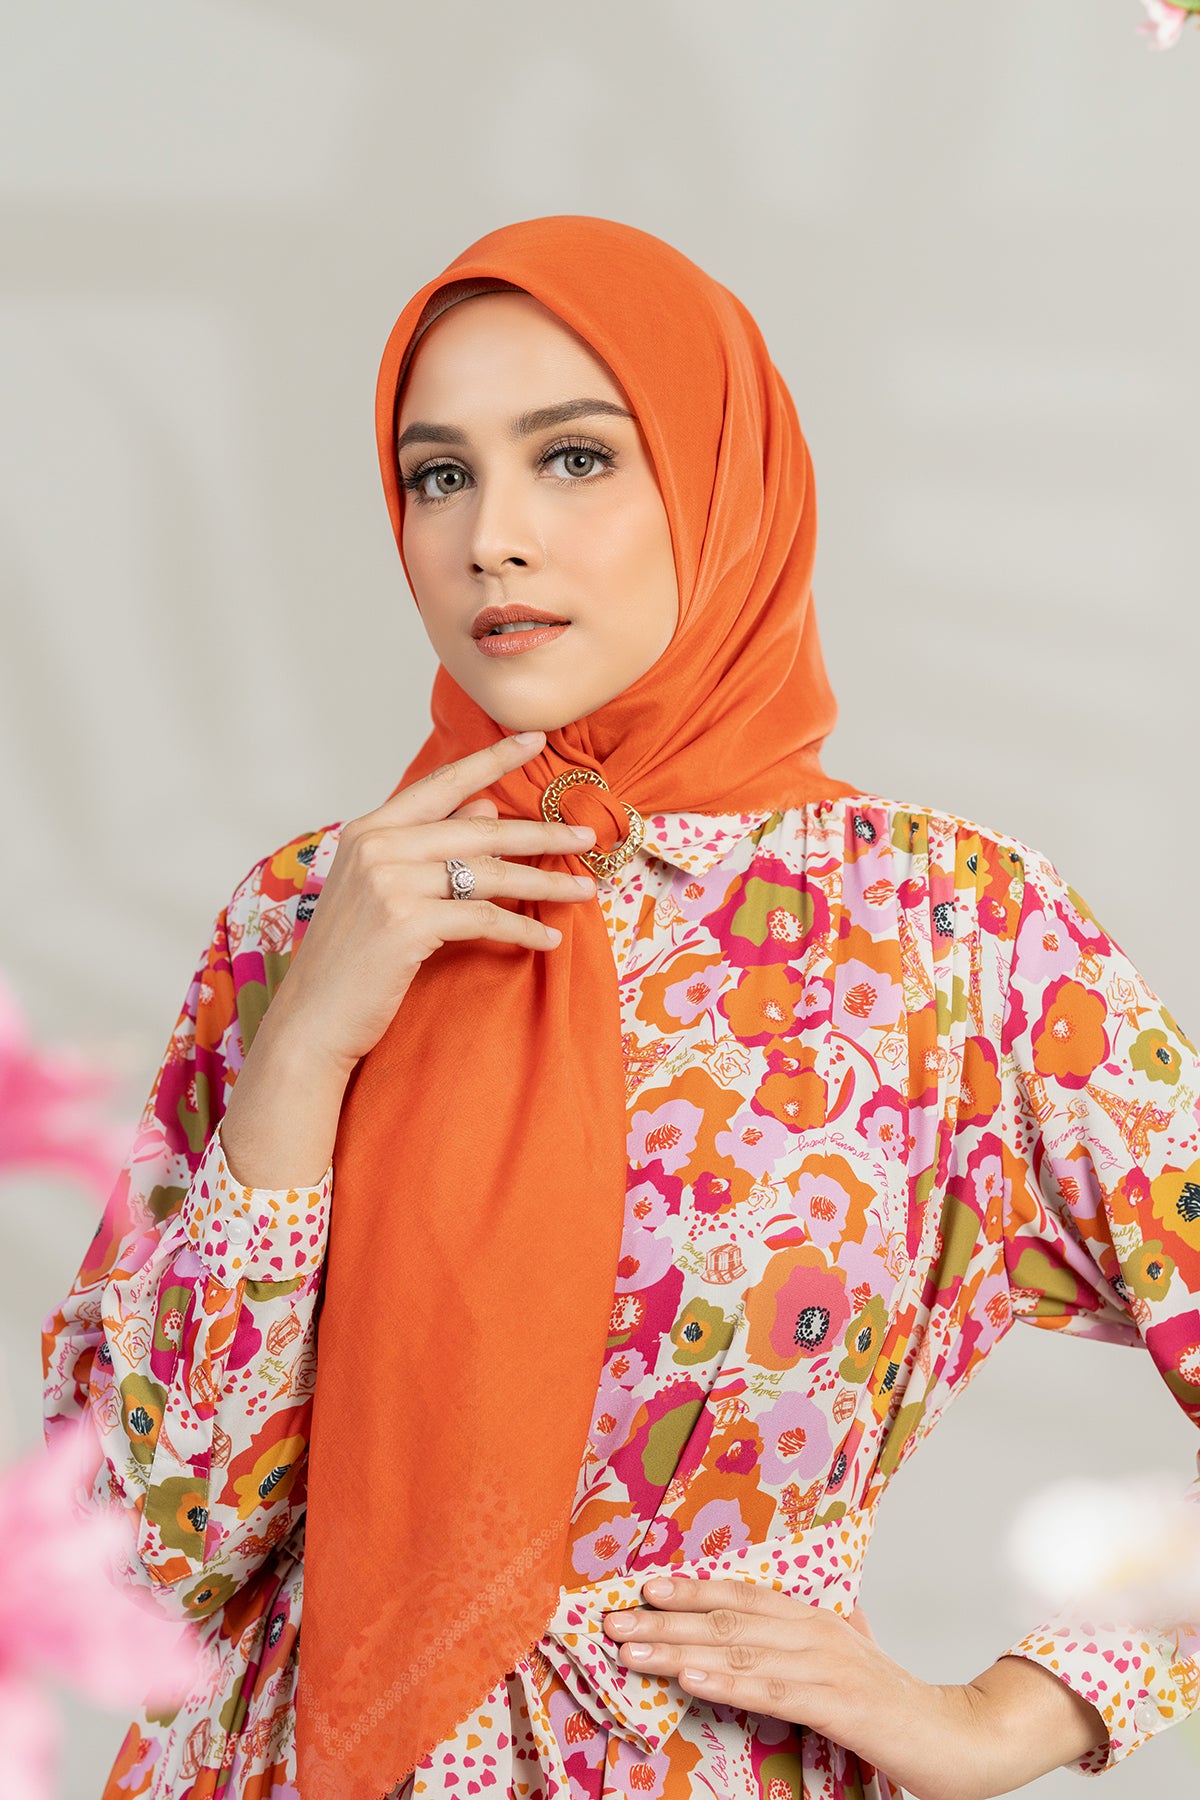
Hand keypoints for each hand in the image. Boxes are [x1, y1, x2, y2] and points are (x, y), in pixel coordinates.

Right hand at [275, 729, 596, 1074]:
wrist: (312, 1019)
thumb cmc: (350, 958)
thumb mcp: (383, 889)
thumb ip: (431, 843)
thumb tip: (485, 804)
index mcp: (370, 830)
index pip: (442, 783)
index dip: (492, 759)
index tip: (535, 739)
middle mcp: (377, 847)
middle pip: (479, 829)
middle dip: (541, 833)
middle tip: (588, 836)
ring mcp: (389, 883)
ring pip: (488, 873)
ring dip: (544, 883)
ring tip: (584, 889)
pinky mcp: (406, 922)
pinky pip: (484, 918)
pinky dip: (523, 928)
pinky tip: (548, 938)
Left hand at [601, 1578, 1096, 1799]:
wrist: (959, 1735)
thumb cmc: (897, 1703)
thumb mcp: (849, 1659)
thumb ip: (815, 1638)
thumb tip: (783, 1624)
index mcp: (814, 1618)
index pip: (739, 1594)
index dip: (688, 1589)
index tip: (640, 1589)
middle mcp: (814, 1630)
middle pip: (726, 1618)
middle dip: (665, 1620)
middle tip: (612, 1621)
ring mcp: (825, 1663)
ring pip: (738, 1649)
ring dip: (679, 1648)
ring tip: (632, 1649)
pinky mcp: (836, 1702)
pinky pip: (771, 1689)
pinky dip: (727, 1681)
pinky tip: (690, 1680)